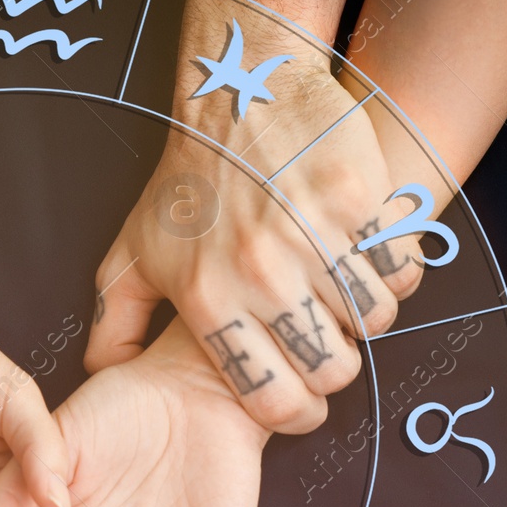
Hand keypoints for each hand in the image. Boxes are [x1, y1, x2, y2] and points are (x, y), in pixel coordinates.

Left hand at [87, 0, 424, 432]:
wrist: (237, 92)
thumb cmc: (186, 182)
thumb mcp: (134, 252)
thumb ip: (115, 320)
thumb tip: (105, 372)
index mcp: (208, 300)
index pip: (272, 400)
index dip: (297, 414)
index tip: (305, 403)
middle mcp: (260, 275)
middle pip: (333, 369)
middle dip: (336, 366)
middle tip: (327, 338)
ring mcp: (313, 237)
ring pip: (374, 319)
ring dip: (366, 313)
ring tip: (343, 287)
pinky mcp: (358, 203)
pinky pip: (400, 268)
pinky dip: (394, 269)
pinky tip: (366, 251)